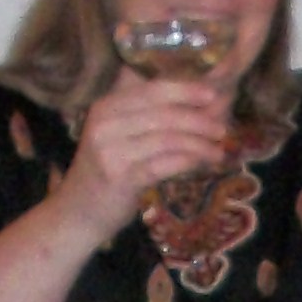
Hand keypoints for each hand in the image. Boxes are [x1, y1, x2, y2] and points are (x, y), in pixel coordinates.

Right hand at [52, 72, 236, 239]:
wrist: (78, 212)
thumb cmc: (104, 170)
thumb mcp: (115, 133)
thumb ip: (141, 113)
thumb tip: (189, 98)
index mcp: (106, 105)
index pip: (151, 90)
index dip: (185, 90)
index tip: (212, 94)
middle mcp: (106, 123)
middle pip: (163, 113)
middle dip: (198, 119)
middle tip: (223, 127)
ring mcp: (112, 150)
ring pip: (167, 139)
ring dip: (199, 143)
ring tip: (219, 149)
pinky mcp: (121, 177)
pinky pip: (165, 164)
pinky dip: (189, 161)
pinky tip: (204, 163)